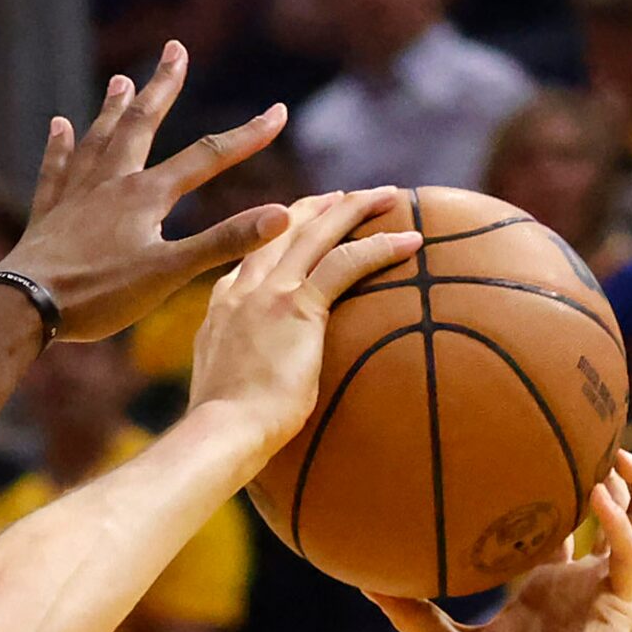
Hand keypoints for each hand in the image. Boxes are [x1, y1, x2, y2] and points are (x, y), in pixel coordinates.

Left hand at [1, 44, 289, 343]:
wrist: (25, 307)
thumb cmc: (98, 296)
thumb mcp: (169, 273)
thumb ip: (223, 242)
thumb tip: (282, 216)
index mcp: (146, 196)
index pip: (207, 157)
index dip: (246, 136)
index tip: (278, 112)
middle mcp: (111, 183)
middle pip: (141, 124)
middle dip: (162, 87)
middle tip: (174, 50)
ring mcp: (75, 196)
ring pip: (98, 140)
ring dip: (111, 108)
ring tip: (121, 79)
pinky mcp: (47, 216)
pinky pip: (55, 170)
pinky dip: (59, 147)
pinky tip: (58, 126)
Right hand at [189, 189, 420, 457]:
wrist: (219, 436)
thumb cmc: (224, 433)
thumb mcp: (227, 393)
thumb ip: (242, 377)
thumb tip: (259, 397)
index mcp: (219, 313)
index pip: (249, 263)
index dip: (276, 240)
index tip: (298, 229)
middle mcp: (238, 293)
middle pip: (279, 232)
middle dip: (314, 208)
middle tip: (344, 197)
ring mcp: (266, 295)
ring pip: (314, 233)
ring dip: (353, 208)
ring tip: (387, 195)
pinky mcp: (297, 307)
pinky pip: (346, 262)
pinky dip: (381, 246)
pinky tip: (412, 238)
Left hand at [366, 451, 631, 631]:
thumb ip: (412, 614)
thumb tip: (364, 583)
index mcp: (543, 581)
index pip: (551, 518)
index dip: (545, 481)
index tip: (518, 439)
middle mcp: (578, 576)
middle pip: (600, 504)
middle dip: (595, 463)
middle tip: (573, 420)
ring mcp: (605, 587)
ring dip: (629, 479)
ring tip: (608, 444)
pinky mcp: (624, 606)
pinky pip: (628, 552)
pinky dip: (616, 522)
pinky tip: (598, 495)